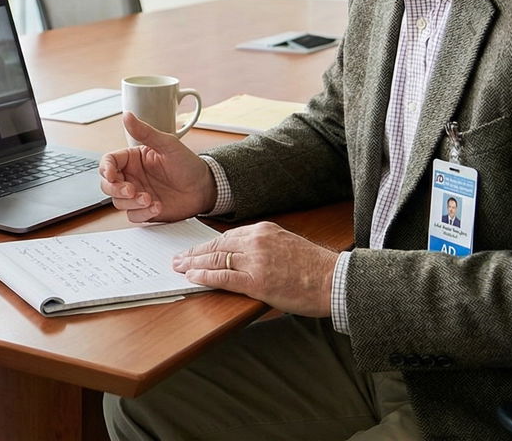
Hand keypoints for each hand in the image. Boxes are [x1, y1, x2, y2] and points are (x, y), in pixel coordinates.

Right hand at [98, 112, 216, 222]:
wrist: (204, 188)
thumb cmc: (188, 164)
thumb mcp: (167, 144)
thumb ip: (145, 132)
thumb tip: (127, 116)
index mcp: (133, 159)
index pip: (109, 162)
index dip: (106, 169)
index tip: (112, 175)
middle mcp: (132, 177)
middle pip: (107, 185)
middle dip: (116, 189)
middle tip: (131, 190)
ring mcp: (137, 194)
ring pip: (118, 202)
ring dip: (131, 202)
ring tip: (150, 199)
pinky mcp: (145, 210)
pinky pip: (133, 216)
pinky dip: (142, 213)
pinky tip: (157, 206)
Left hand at [171, 221, 337, 316]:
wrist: (334, 281)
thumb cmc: (315, 268)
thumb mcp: (286, 245)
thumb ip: (263, 247)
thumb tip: (242, 257)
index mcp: (264, 230)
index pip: (226, 237)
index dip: (206, 245)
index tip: (193, 250)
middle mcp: (257, 241)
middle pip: (216, 247)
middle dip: (194, 253)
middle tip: (177, 258)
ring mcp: (256, 260)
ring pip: (215, 260)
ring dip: (193, 265)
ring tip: (178, 268)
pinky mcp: (257, 280)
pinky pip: (223, 277)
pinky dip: (204, 277)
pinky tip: (192, 278)